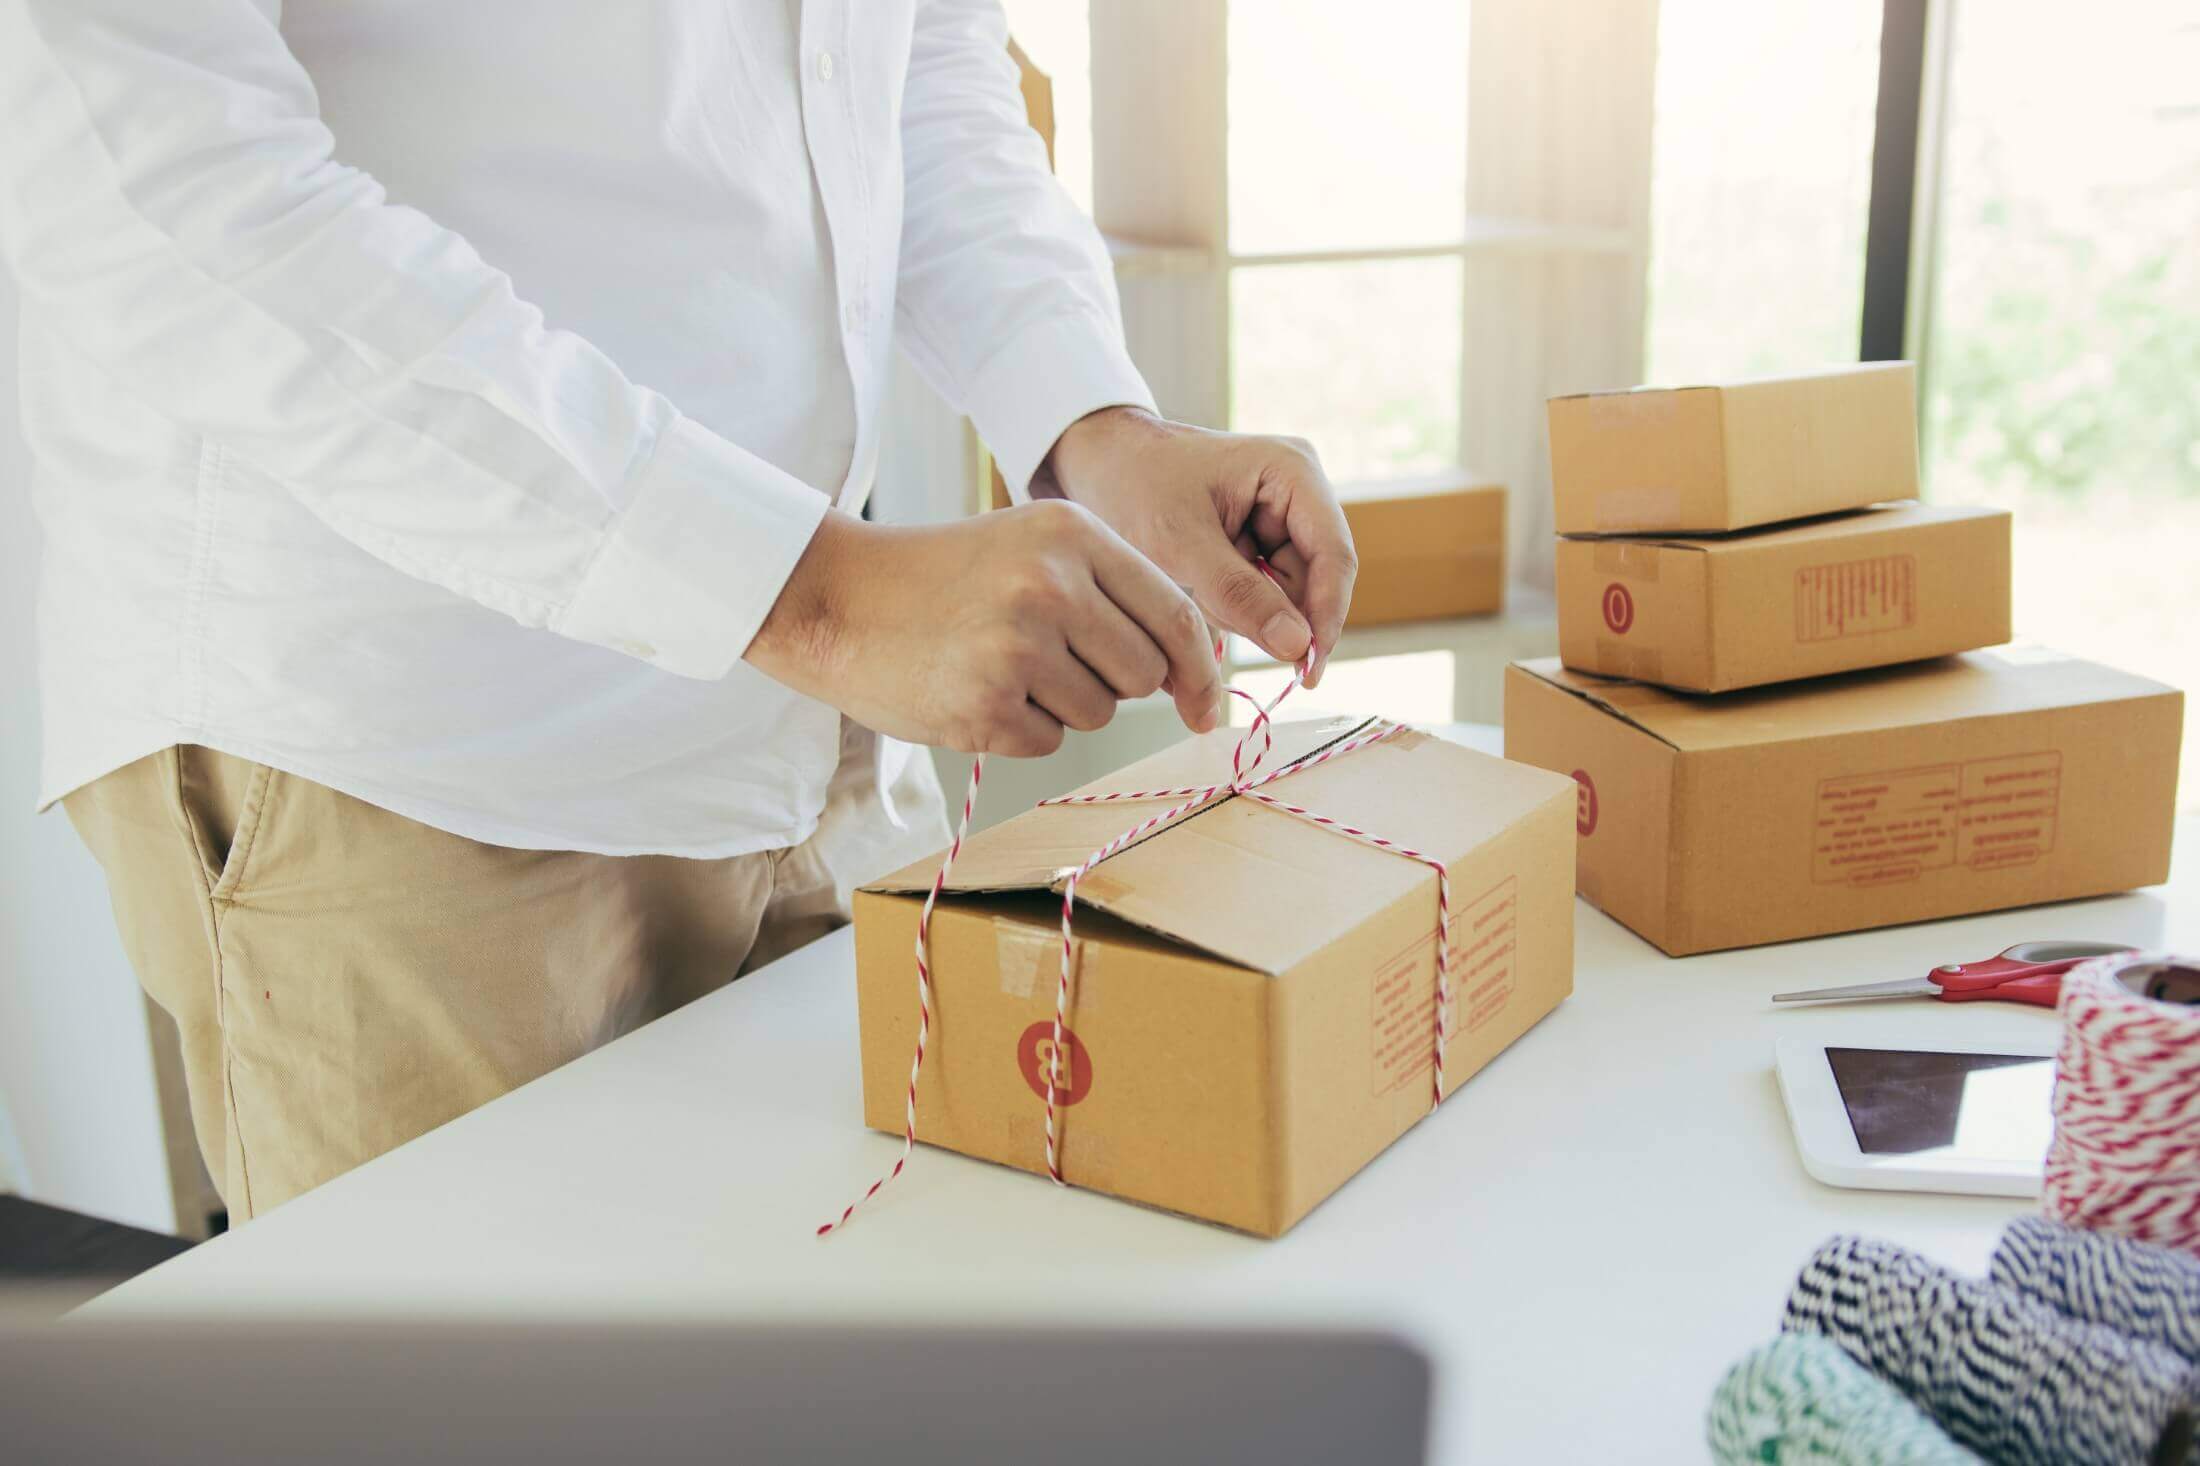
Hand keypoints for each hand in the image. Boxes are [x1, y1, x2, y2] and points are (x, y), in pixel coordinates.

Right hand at [747, 503, 1223, 756]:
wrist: (836, 598)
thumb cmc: (945, 576)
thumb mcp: (1032, 547)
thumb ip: (1113, 590)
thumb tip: (1194, 668)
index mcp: (1072, 534)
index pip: (1177, 615)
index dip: (1201, 671)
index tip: (1205, 706)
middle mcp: (1051, 585)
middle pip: (1144, 673)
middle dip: (1113, 681)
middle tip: (1050, 657)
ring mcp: (1017, 648)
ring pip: (1099, 713)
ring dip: (1062, 705)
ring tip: (1001, 663)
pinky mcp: (985, 708)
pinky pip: (1049, 741)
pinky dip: (1020, 728)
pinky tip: (974, 687)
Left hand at [1036, 407, 1357, 685]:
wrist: (1097, 462)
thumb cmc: (1132, 483)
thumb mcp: (1180, 544)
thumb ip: (1240, 596)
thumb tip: (1299, 647)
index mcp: (1292, 472)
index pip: (1334, 555)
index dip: (1327, 617)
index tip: (1308, 672)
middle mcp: (1297, 491)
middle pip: (1313, 578)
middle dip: (1271, 614)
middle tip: (1218, 623)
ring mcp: (1279, 517)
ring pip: (1285, 593)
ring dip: (1244, 611)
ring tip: (1194, 590)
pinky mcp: (1258, 540)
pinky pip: (1261, 592)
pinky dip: (1230, 606)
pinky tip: (1197, 591)